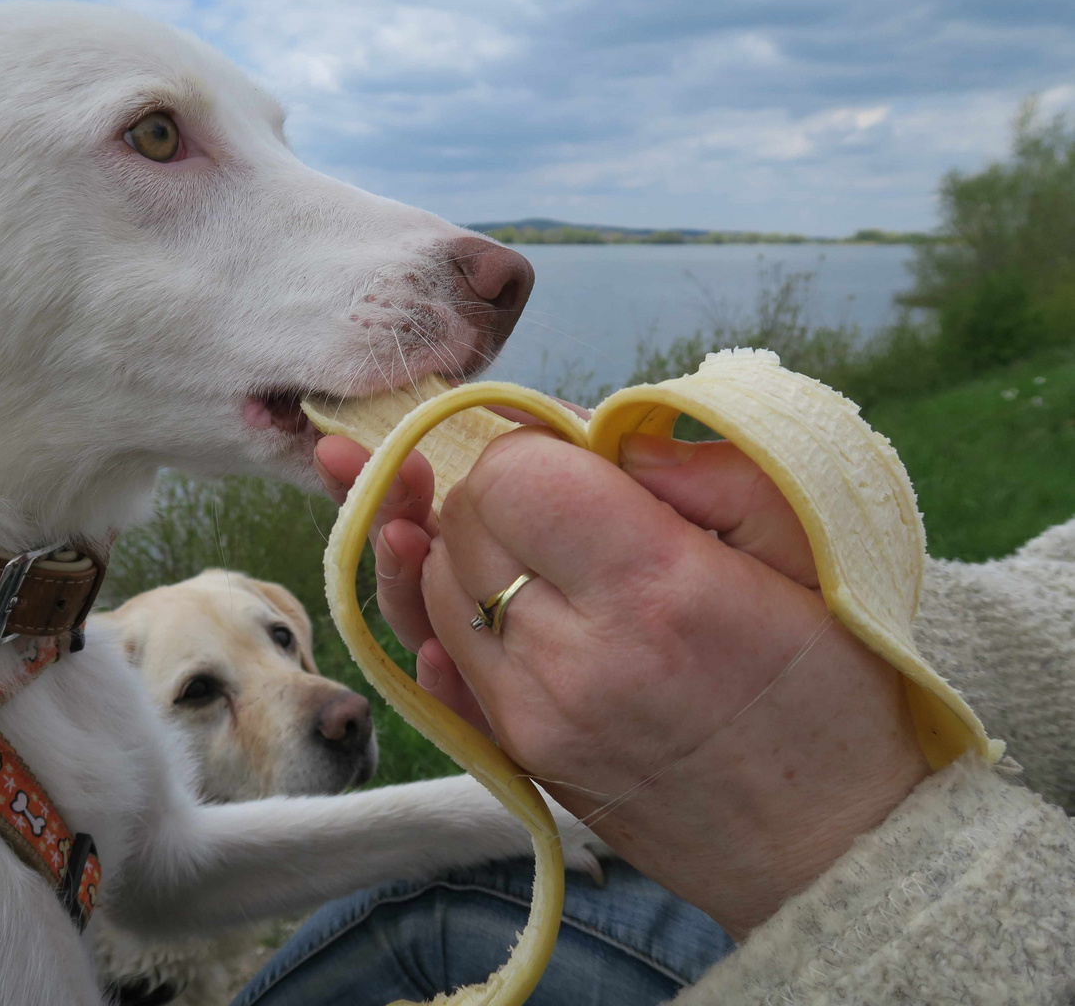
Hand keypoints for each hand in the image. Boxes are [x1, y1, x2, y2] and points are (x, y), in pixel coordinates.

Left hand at [315, 429, 930, 936]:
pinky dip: (456, 616)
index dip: (536, 450)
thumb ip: (705, 467)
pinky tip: (501, 601)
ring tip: (547, 555)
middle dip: (501, 495)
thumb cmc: (840, 687)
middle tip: (568, 506)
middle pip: (461, 528)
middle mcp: (574, 660)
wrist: (836, 846)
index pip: (510, 478)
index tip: (584, 462)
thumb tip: (597, 431)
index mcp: (654, 589)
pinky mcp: (517, 758)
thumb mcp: (811, 546)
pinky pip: (438, 660)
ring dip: (473, 554)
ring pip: (436, 589)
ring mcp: (533, 719)